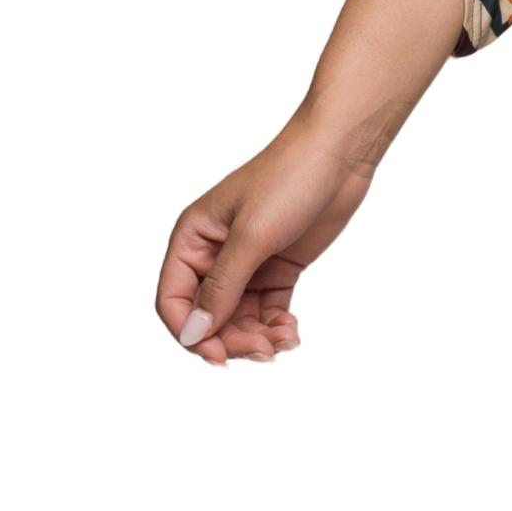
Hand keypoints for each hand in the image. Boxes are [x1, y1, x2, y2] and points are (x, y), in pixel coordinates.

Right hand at [154, 116, 375, 365]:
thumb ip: (221, 287)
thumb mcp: (252, 236)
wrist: (339, 153)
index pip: (172, 300)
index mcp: (191, 239)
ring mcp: (247, 263)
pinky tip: (292, 331)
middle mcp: (212, 254)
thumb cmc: (288, 178)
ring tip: (286, 339)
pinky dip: (276, 326)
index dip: (189, 333)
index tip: (219, 357)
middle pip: (207, 316)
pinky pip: (266, 310)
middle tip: (265, 350)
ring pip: (238, 318)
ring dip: (257, 337)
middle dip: (232, 339)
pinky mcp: (277, 268)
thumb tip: (193, 335)